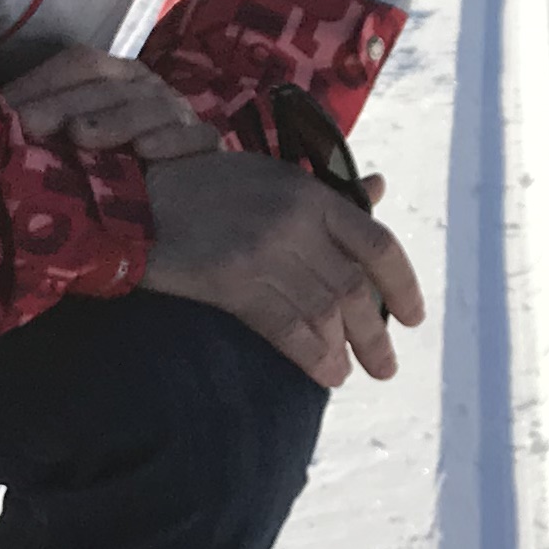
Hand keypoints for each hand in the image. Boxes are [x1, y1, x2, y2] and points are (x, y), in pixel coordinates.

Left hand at [4, 47, 219, 164]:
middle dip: (71, 107)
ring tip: (84, 138)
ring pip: (151, 104)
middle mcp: (143, 85)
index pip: (82, 65)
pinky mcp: (203, 140)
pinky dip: (172, 140)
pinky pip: (196, 134)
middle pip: (111, 85)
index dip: (50, 88)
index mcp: (108, 74)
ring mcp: (176, 110)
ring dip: (117, 120)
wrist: (161, 213)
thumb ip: (32, 118)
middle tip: (38, 130)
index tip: (19, 117)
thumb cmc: (85, 172)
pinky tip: (146, 152)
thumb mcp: (51, 143)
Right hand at [143, 149, 427, 385]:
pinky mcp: (231, 281)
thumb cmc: (203, 185)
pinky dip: (312, 355)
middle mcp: (294, 220)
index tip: (414, 317)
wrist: (134, 196)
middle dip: (375, 333)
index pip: (376, 242)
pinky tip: (324, 374)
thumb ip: (327, 191)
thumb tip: (379, 187)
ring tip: (350, 374)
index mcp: (308, 191)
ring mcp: (263, 251)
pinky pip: (286, 327)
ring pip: (323, 311)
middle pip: (353, 287)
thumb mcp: (271, 174)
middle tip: (386, 366)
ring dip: (344, 351)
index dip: (403, 285)